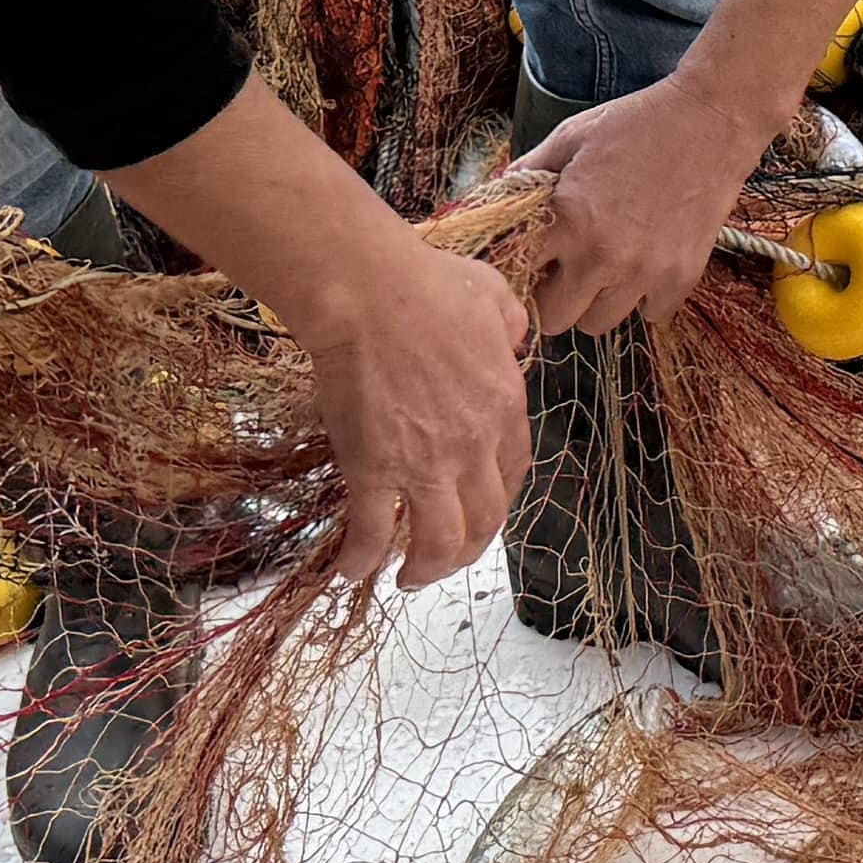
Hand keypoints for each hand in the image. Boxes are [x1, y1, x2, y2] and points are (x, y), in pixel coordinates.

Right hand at [271, 217, 532, 592]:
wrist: (370, 292)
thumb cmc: (426, 284)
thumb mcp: (493, 296)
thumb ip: (510, 324)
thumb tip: (513, 337)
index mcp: (504, 406)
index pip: (512, 472)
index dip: (497, 498)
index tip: (481, 507)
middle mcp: (473, 446)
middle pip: (485, 520)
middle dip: (469, 549)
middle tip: (447, 556)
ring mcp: (425, 462)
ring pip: (440, 540)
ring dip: (428, 568)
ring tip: (408, 577)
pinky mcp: (375, 468)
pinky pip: (372, 531)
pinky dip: (362, 559)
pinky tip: (350, 571)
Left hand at [513, 77, 783, 343]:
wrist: (711, 120)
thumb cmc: (638, 124)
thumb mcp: (571, 136)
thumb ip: (528, 170)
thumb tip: (495, 194)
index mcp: (567, 220)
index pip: (518, 274)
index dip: (520, 267)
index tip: (532, 258)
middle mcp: (602, 256)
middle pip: (555, 319)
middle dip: (554, 297)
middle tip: (566, 271)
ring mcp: (644, 272)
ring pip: (599, 324)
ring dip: (597, 301)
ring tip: (607, 268)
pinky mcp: (681, 277)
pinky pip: (651, 315)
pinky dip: (645, 298)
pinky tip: (646, 265)